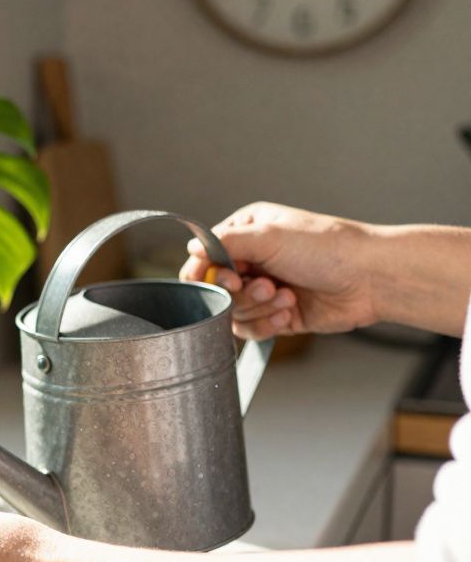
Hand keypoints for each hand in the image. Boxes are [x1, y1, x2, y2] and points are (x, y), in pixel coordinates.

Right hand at [179, 202, 378, 339]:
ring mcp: (264, 289)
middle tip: (264, 285)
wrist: (370, 279)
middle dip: (240, 293)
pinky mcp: (277, 314)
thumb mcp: (270, 238)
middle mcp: (253, 260)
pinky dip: (268, 323)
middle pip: (216, 289)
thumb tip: (191, 247)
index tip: (224, 279)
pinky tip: (289, 312)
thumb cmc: (328, 248)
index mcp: (247, 233)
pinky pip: (252, 328)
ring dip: (258, 308)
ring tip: (285, 296)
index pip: (205, 257)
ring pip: (233, 312)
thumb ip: (225, 243)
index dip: (208, 273)